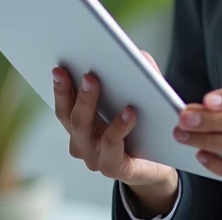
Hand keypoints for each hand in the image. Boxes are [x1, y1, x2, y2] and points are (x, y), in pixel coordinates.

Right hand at [52, 52, 178, 214]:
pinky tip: (129, 111)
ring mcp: (95, 158)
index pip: (63, 105)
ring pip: (82, 129)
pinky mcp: (115, 168)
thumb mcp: (143, 96)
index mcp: (82, 125)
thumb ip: (139, 74)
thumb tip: (137, 53)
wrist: (162, 163)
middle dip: (69, 90)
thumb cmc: (146, 127)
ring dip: (87, 102)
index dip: (58, 86)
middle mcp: (82, 143)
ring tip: (94, 80)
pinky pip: (111, 146)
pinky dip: (118, 126)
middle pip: (68, 116)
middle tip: (76, 67)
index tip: (58, 65)